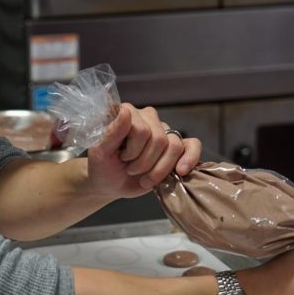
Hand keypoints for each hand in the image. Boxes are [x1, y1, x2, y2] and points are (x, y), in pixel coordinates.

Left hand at [86, 103, 201, 198]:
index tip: (121, 158)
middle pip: (159, 139)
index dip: (133, 150)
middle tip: (130, 169)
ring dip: (159, 169)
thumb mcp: (100, 153)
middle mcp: (147, 117)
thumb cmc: (103, 166)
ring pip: (174, 145)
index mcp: (127, 112)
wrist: (110, 184)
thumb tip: (125, 110)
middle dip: (144, 162)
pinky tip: (180, 171)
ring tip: (144, 179)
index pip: (142, 129)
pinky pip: (193, 145)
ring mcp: (163, 130)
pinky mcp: (177, 146)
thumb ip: (112, 132)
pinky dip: (190, 158)